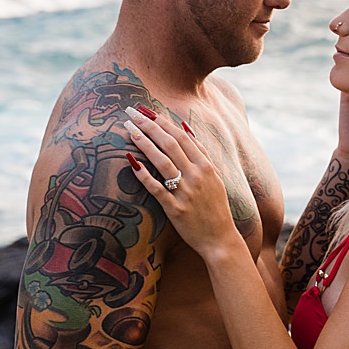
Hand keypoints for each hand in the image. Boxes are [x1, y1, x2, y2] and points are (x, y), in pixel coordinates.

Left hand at [122, 106, 238, 261]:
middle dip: (149, 125)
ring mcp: (186, 192)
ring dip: (145, 143)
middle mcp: (197, 175)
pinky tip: (131, 162)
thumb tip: (184, 125)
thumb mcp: (215, 175)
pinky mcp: (175, 209)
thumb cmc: (214, 206)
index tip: (145, 110)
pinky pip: (156, 189)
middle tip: (131, 112)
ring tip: (129, 130)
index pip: (181, 137)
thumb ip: (200, 151)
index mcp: (206, 165)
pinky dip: (143, 175)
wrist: (220, 238)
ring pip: (162, 161)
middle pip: (170, 144)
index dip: (162, 121)